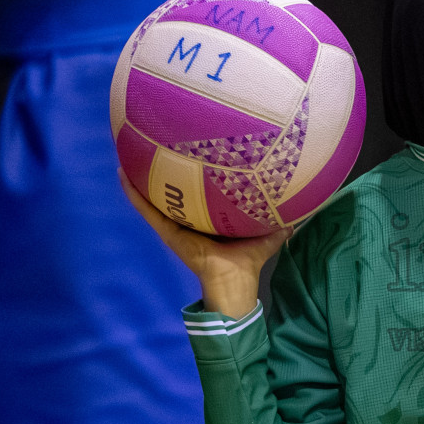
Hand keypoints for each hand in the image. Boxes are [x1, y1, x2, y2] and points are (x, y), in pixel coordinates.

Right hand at [119, 167, 291, 318]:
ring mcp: (175, 225)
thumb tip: (299, 207)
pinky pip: (148, 211)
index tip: (187, 151)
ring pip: (153, 198)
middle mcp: (189, 219)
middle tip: (154, 143)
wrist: (235, 280)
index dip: (192, 174)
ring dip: (140, 178)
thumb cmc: (248, 260)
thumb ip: (280, 220)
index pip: (197, 192)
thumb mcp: (266, 234)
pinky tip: (123, 175)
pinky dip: (135, 195)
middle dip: (163, 171)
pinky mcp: (168, 232)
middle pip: (173, 191)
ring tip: (129, 153)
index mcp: (208, 218)